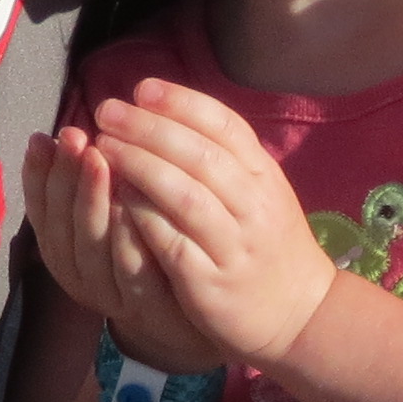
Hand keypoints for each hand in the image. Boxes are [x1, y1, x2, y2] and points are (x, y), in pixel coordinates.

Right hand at [22, 122, 222, 373]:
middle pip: (61, 225)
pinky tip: (132, 201)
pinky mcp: (147, 306)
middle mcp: (79, 275)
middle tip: (74, 137)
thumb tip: (61, 132)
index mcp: (64, 250)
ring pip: (89, 246)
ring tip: (99, 159)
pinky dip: (127, 233)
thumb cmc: (151, 250)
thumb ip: (91, 181)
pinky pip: (130, 268)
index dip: (37, 174)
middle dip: (65, 177)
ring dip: (92, 200)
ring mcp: (112, 294)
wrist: (194, 317)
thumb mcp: (113, 215)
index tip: (43, 137)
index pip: (39, 210)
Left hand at [85, 79, 337, 373]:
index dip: (182, 103)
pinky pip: (172, 244)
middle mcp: (254, 206)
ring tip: (103, 147)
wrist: (298, 312)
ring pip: (185, 196)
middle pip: (200, 156)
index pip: (225, 125)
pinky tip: (115, 199)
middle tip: (107, 112)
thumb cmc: (268, 243)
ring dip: (140, 166)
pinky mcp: (210, 282)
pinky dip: (142, 217)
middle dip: (149, 128)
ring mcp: (234, 245)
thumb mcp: (261, 190)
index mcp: (264, 175)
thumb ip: (224, 155)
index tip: (141, 89)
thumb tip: (165, 109)